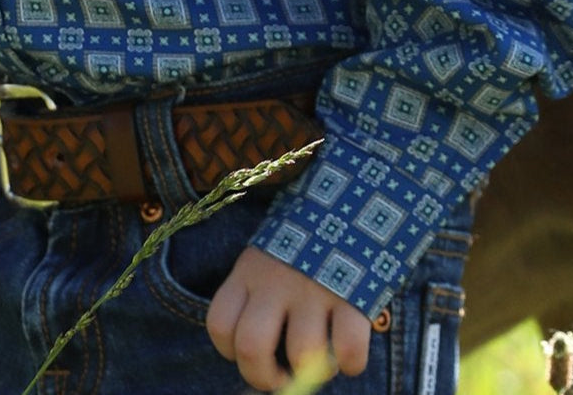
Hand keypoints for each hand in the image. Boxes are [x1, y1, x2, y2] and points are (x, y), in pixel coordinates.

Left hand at [206, 246, 372, 391]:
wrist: (353, 195)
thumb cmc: (306, 238)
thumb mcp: (271, 254)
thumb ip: (261, 293)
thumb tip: (264, 359)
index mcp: (250, 269)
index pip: (219, 323)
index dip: (229, 351)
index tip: (250, 351)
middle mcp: (276, 279)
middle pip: (251, 346)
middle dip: (263, 376)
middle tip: (281, 377)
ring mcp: (314, 287)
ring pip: (302, 354)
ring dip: (311, 372)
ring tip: (321, 361)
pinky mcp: (352, 295)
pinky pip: (349, 350)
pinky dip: (351, 364)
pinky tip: (349, 355)